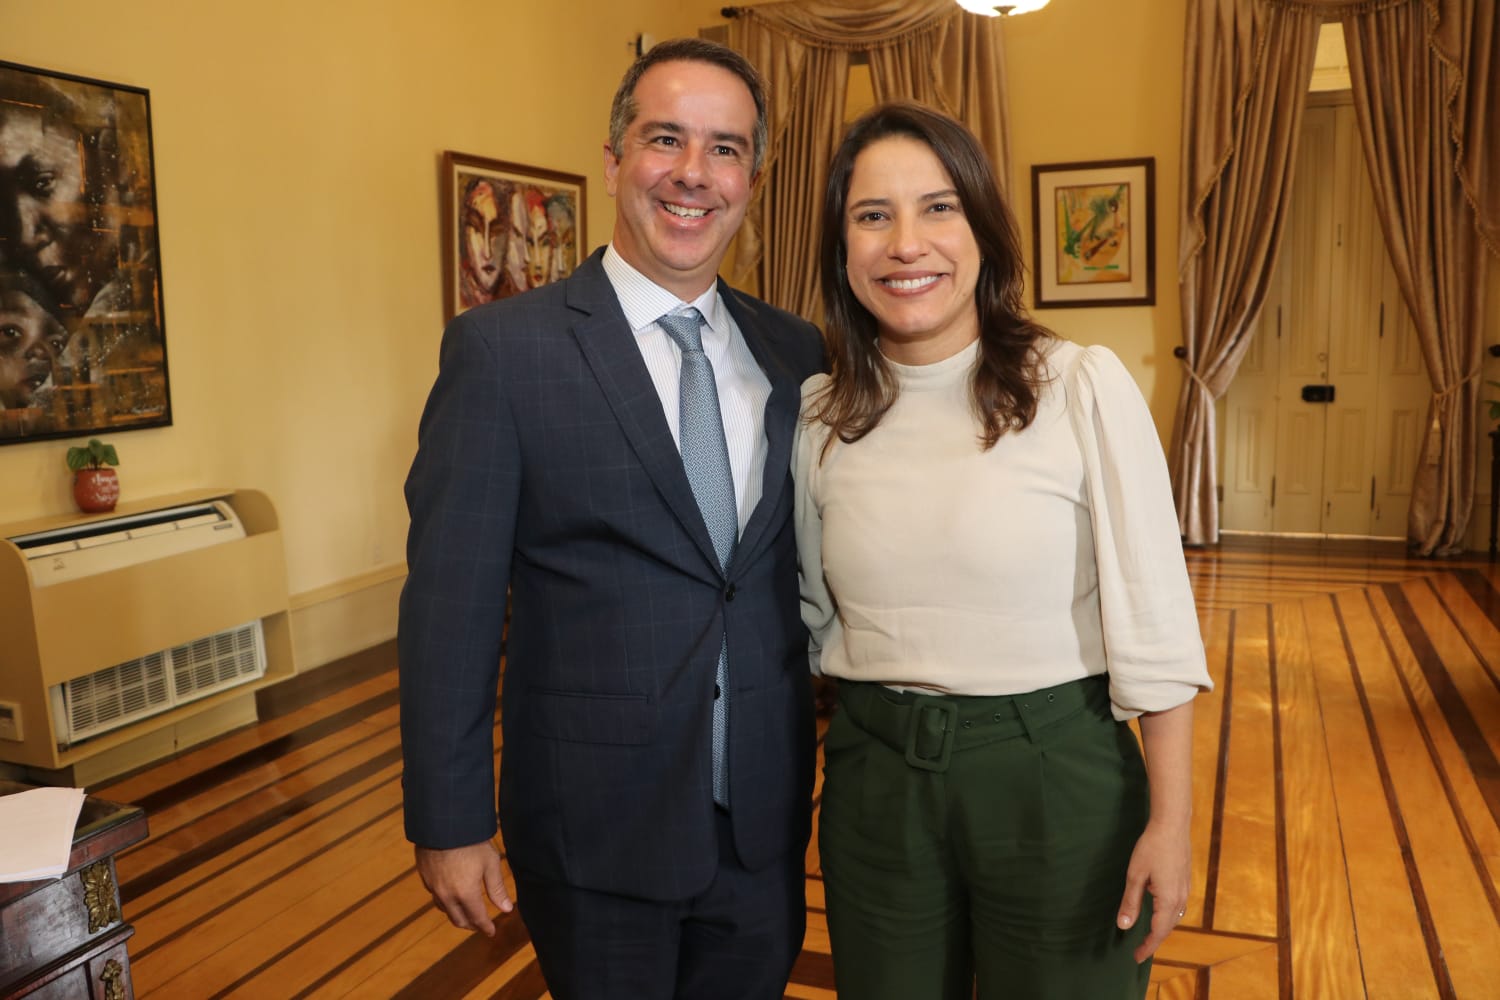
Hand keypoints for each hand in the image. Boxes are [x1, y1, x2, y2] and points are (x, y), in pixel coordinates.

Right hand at [414, 840, 512, 935]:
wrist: (444, 823)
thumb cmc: (472, 841)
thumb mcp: (490, 863)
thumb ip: (497, 888)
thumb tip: (506, 909)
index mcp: (465, 893)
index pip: (477, 918)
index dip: (485, 927)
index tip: (491, 932)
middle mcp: (446, 895)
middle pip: (458, 920)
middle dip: (471, 925)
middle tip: (480, 925)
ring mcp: (433, 886)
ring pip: (444, 909)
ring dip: (456, 914)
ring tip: (466, 912)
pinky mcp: (424, 876)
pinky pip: (435, 896)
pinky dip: (445, 901)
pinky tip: (450, 895)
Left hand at [1115, 820, 1189, 962]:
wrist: (1172, 825)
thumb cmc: (1151, 847)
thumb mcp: (1135, 875)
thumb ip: (1130, 902)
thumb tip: (1123, 926)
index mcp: (1168, 900)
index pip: (1158, 932)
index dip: (1147, 947)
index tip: (1136, 958)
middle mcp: (1181, 899)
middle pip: (1168, 928)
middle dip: (1154, 941)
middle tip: (1139, 951)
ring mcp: (1186, 890)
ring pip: (1174, 918)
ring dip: (1161, 929)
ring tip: (1147, 936)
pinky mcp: (1185, 882)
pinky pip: (1177, 908)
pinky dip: (1167, 917)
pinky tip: (1159, 914)